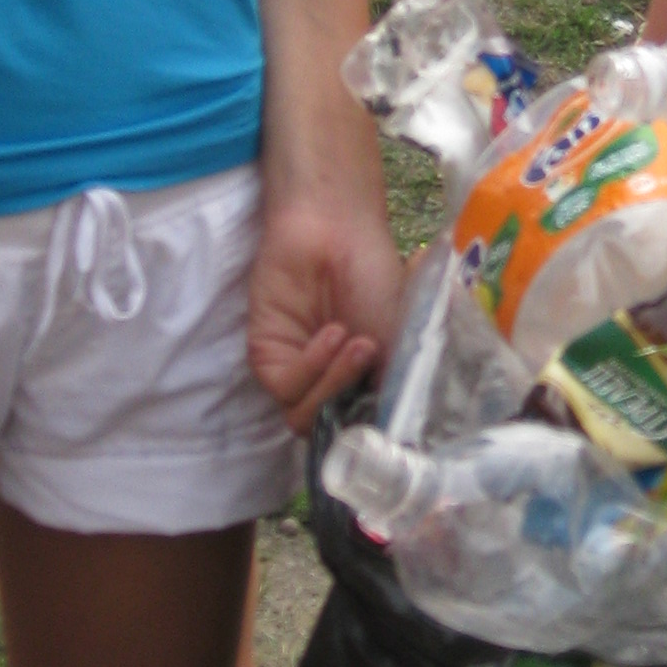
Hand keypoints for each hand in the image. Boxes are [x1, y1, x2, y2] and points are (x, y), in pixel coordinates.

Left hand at [247, 191, 402, 433]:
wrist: (338, 231)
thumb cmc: (374, 277)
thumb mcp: (399, 342)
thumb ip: (391, 391)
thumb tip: (391, 435)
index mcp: (362, 386)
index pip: (361, 433)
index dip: (374, 434)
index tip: (394, 416)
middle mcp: (328, 386)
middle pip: (330, 431)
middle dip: (351, 406)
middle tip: (372, 361)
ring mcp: (297, 374)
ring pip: (305, 418)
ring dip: (333, 385)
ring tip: (358, 344)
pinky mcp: (267, 358)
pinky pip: (286, 387)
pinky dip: (312, 368)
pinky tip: (333, 336)